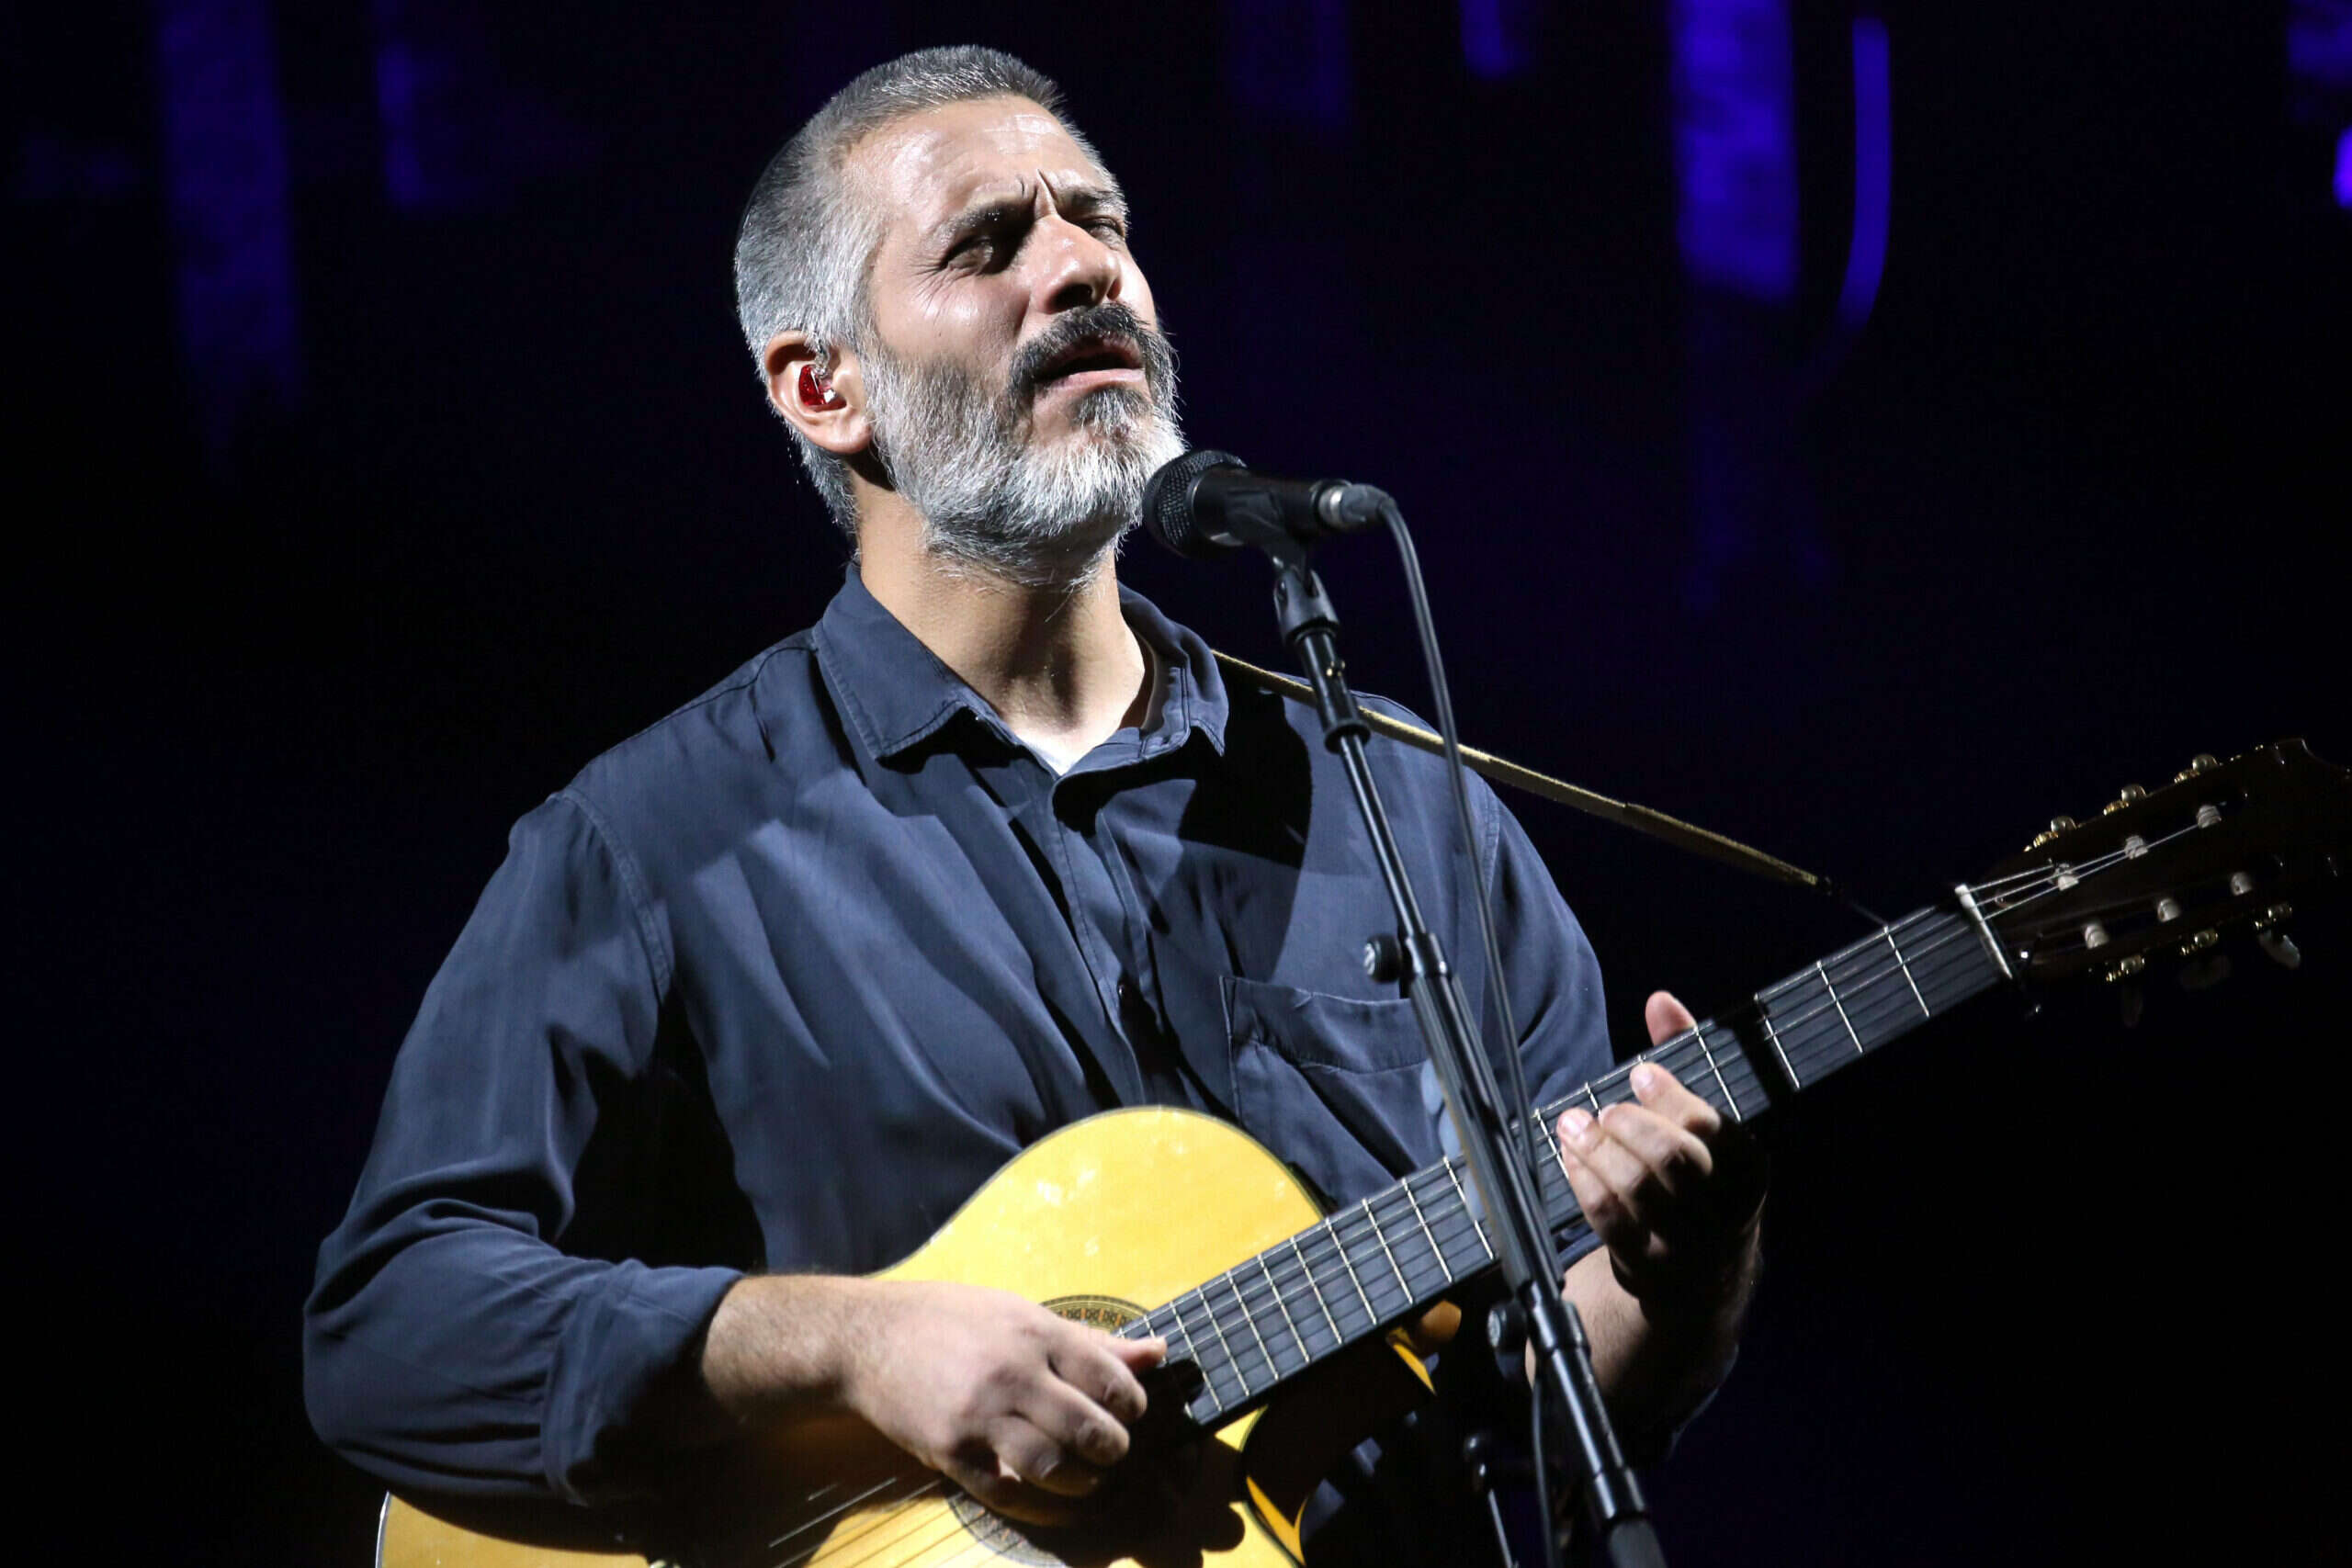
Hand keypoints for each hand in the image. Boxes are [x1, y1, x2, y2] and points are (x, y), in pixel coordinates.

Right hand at [840, 1280, 1165, 1523]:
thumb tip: (1157, 1353)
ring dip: (1081, 1482)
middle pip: (1088, 1428)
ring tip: (1085, 1477)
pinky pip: (1004, 1494)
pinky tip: (1045, 1497)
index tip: (1128, 1412)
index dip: (1132, 1405)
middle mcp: (1011, 1374)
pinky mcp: (949, 1452)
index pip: (1109, 1378)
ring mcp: (978, 1416)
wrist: (867, 1338)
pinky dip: (1035, 1504)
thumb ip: (1090, 1341)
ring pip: (1052, 1466)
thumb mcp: (1022, 1314)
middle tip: (1111, 1451)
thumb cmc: (951, 1319)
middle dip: (1113, 1449)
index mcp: (1035, 1333)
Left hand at [1554, 992, 1764, 1320]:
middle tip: (1604, 1112)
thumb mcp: (1707, 1126)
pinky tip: (1570, 1160)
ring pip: (1638, 1191)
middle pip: (1673, 1160)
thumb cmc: (1700, 1180)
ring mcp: (1687, 1245)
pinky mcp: (1648, 1266)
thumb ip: (1685, 1059)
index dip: (1669, 1097)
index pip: (1709, 1127)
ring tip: (1572, 1126)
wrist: (1702, 1279)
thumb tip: (1661, 1001)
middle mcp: (1726, 1211)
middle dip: (1630, 1127)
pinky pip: (1610, 1221)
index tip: (1639, 1072)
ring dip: (1596, 1152)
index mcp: (1749, 1170)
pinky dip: (1584, 1184)